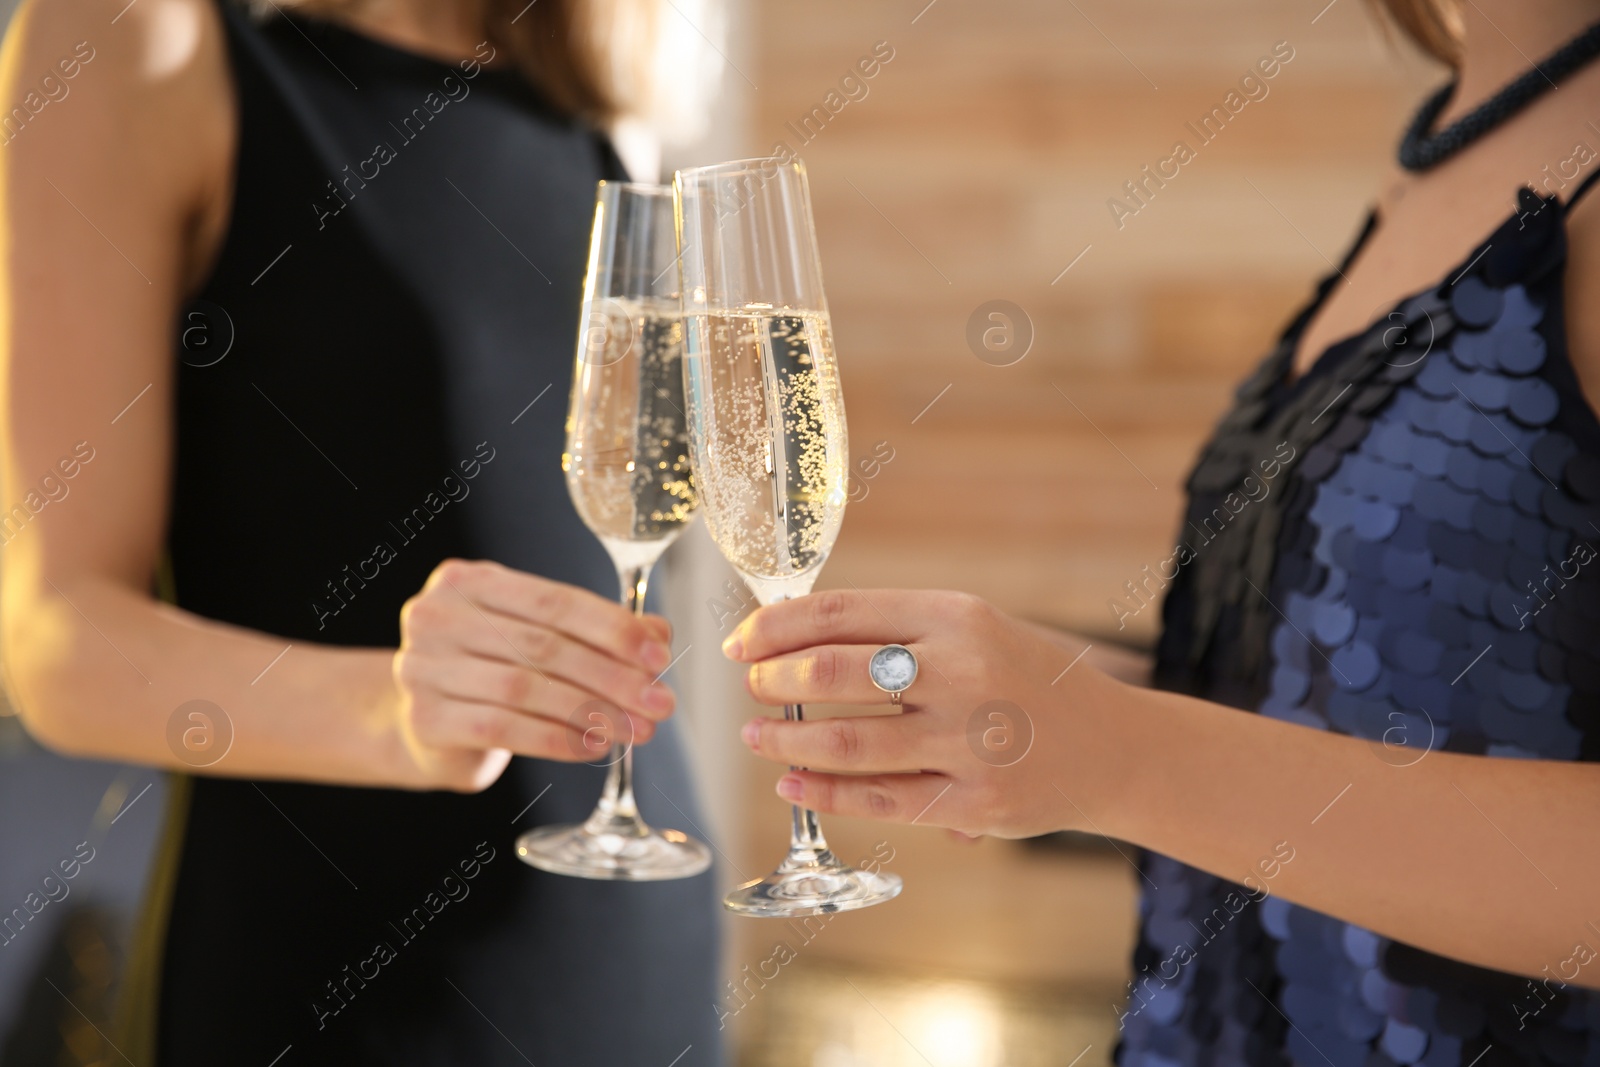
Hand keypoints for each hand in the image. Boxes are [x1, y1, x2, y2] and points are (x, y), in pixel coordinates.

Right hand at [393, 559, 675, 791]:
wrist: (429, 725)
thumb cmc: (491, 669)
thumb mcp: (537, 636)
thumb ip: (594, 629)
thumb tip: (659, 634)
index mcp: (469, 580)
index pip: (554, 601)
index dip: (613, 629)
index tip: (660, 658)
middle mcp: (438, 616)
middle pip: (544, 646)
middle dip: (613, 677)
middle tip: (659, 704)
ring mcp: (423, 667)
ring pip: (526, 688)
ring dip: (591, 711)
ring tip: (634, 730)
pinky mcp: (424, 718)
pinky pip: (502, 727)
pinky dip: (555, 738)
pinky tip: (592, 747)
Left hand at [724, 589, 1120, 837]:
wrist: (1112, 746)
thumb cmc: (1024, 679)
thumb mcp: (973, 628)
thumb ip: (896, 631)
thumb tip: (792, 639)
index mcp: (954, 616)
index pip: (838, 613)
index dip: (774, 627)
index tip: (740, 643)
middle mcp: (961, 671)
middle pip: (831, 672)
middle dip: (773, 681)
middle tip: (753, 689)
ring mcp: (969, 740)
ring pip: (845, 742)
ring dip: (785, 741)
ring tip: (756, 737)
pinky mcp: (975, 801)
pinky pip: (878, 799)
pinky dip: (822, 792)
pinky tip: (791, 784)